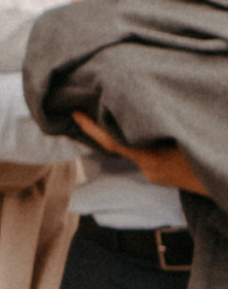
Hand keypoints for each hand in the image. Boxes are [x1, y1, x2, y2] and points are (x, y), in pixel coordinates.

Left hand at [75, 112, 210, 194]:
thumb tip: (155, 105)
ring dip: (130, 130)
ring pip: (135, 148)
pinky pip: (146, 153)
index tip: (75, 114)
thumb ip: (169, 124)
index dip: (91, 128)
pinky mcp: (164, 176)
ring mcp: (156, 174)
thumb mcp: (190, 138)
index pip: (113, 142)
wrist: (226, 188)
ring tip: (124, 107)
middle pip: (122, 142)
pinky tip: (149, 126)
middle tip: (97, 100)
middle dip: (110, 123)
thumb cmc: (210, 158)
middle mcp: (150, 169)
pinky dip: (142, 139)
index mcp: (153, 160)